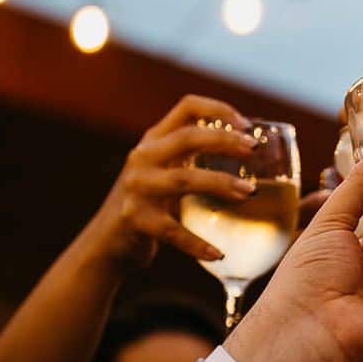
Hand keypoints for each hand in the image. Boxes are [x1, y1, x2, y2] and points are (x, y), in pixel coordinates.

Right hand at [83, 95, 259, 270]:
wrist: (108, 242)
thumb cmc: (150, 204)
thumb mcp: (166, 171)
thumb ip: (193, 157)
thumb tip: (250, 152)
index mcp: (154, 140)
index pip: (187, 107)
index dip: (219, 109)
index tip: (247, 125)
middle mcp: (143, 157)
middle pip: (188, 137)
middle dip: (225, 140)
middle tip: (254, 150)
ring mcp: (137, 187)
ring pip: (184, 179)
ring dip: (220, 184)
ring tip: (249, 193)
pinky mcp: (134, 219)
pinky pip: (172, 230)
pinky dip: (197, 243)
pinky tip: (218, 254)